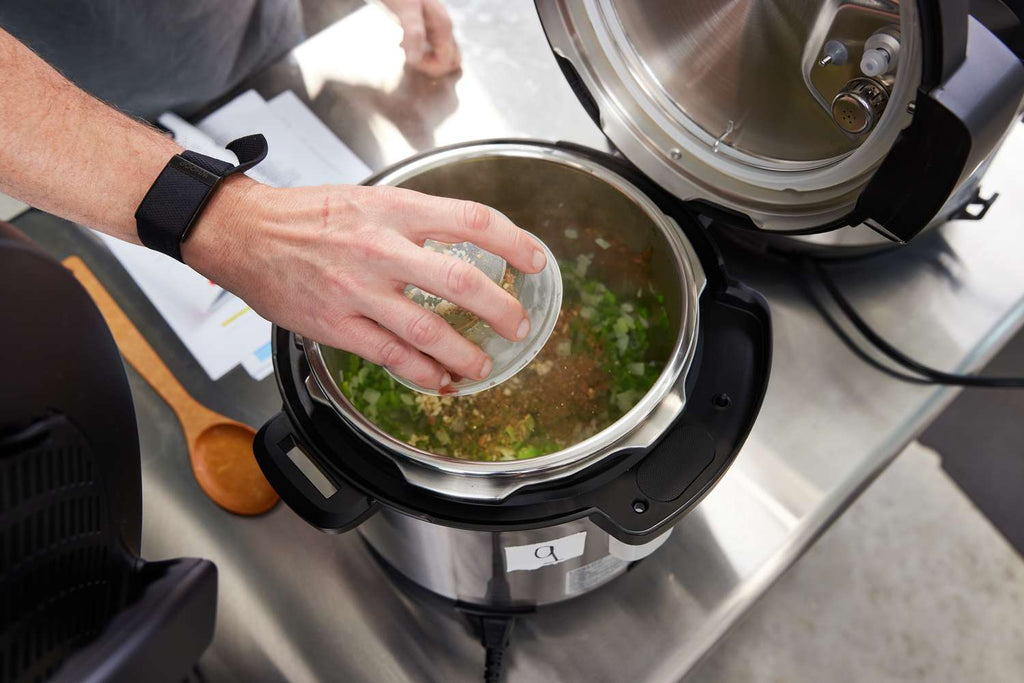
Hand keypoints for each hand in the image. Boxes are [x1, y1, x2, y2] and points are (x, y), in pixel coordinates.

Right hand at [185, 177, 545, 390]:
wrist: (242, 232)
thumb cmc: (306, 215)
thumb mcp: (368, 198)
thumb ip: (415, 219)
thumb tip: (464, 238)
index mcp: (394, 210)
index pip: (471, 220)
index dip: (514, 241)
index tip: (535, 259)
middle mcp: (381, 248)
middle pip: (461, 281)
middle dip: (501, 309)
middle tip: (519, 325)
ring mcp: (359, 291)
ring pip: (429, 330)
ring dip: (466, 354)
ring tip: (483, 365)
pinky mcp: (336, 325)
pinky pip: (391, 356)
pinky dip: (423, 373)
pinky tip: (439, 380)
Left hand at [379, 0, 460, 76]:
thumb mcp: (405, 10)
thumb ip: (413, 34)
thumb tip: (415, 60)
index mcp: (443, 25)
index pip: (446, 62)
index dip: (427, 66)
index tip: (407, 55)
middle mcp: (445, 27)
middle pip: (450, 61)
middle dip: (430, 65)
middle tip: (408, 54)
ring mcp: (437, 26)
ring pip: (442, 54)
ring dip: (424, 58)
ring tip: (404, 47)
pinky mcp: (427, 25)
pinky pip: (432, 46)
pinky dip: (419, 50)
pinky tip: (403, 41)